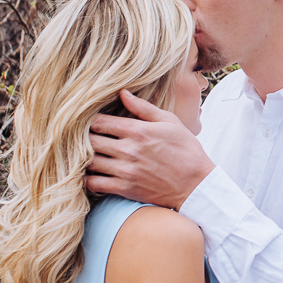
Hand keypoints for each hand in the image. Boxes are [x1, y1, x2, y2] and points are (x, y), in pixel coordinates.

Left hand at [86, 90, 214, 207]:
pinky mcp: (125, 189)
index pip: (99, 122)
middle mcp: (129, 150)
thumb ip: (143, 108)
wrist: (197, 185)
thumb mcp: (170, 122)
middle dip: (85, 138)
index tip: (93, 122)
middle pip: (90, 141)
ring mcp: (126, 171)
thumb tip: (122, 93)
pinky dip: (89, 179)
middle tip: (86, 138)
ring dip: (86, 158)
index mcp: (138, 131)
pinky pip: (94, 184)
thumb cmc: (186, 150)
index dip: (91, 121)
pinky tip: (95, 174)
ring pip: (89, 162)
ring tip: (90, 155)